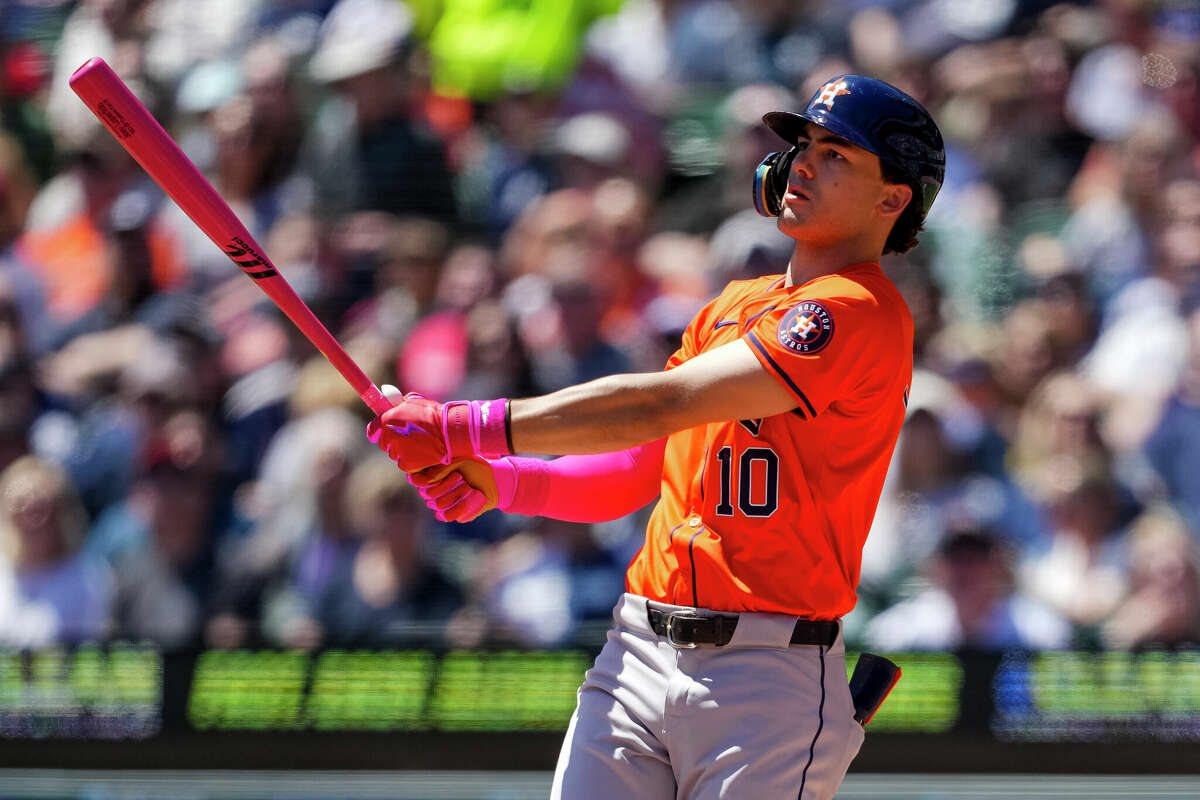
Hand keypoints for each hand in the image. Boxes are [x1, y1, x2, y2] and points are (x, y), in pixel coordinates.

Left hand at [366, 391, 511, 471]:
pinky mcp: (407, 464)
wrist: (450, 431)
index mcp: (388, 419)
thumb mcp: (415, 402)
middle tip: (408, 437)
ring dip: (403, 451)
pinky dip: (411, 461)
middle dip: (393, 440)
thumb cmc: (435, 414)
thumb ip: (399, 404)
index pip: (373, 429)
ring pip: (395, 454)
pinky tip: (423, 453)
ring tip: (420, 444)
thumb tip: (390, 400)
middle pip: (384, 443)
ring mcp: (398, 451)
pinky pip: (404, 464)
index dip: (376, 431)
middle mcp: (389, 436)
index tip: (378, 434)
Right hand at [409, 460, 499, 522]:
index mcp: (428, 473)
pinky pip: (446, 516)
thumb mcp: (460, 457)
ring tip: (469, 487)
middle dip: (446, 485)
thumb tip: (435, 471)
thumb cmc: (474, 464)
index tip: (443, 469)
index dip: (427, 478)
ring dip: (455, 494)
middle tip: (461, 476)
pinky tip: (468, 498)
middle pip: (427, 493)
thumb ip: (445, 462)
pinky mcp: (448, 513)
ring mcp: (437, 503)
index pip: (414, 479)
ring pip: (438, 504)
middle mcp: (429, 489)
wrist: (491, 479)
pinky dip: (458, 508)